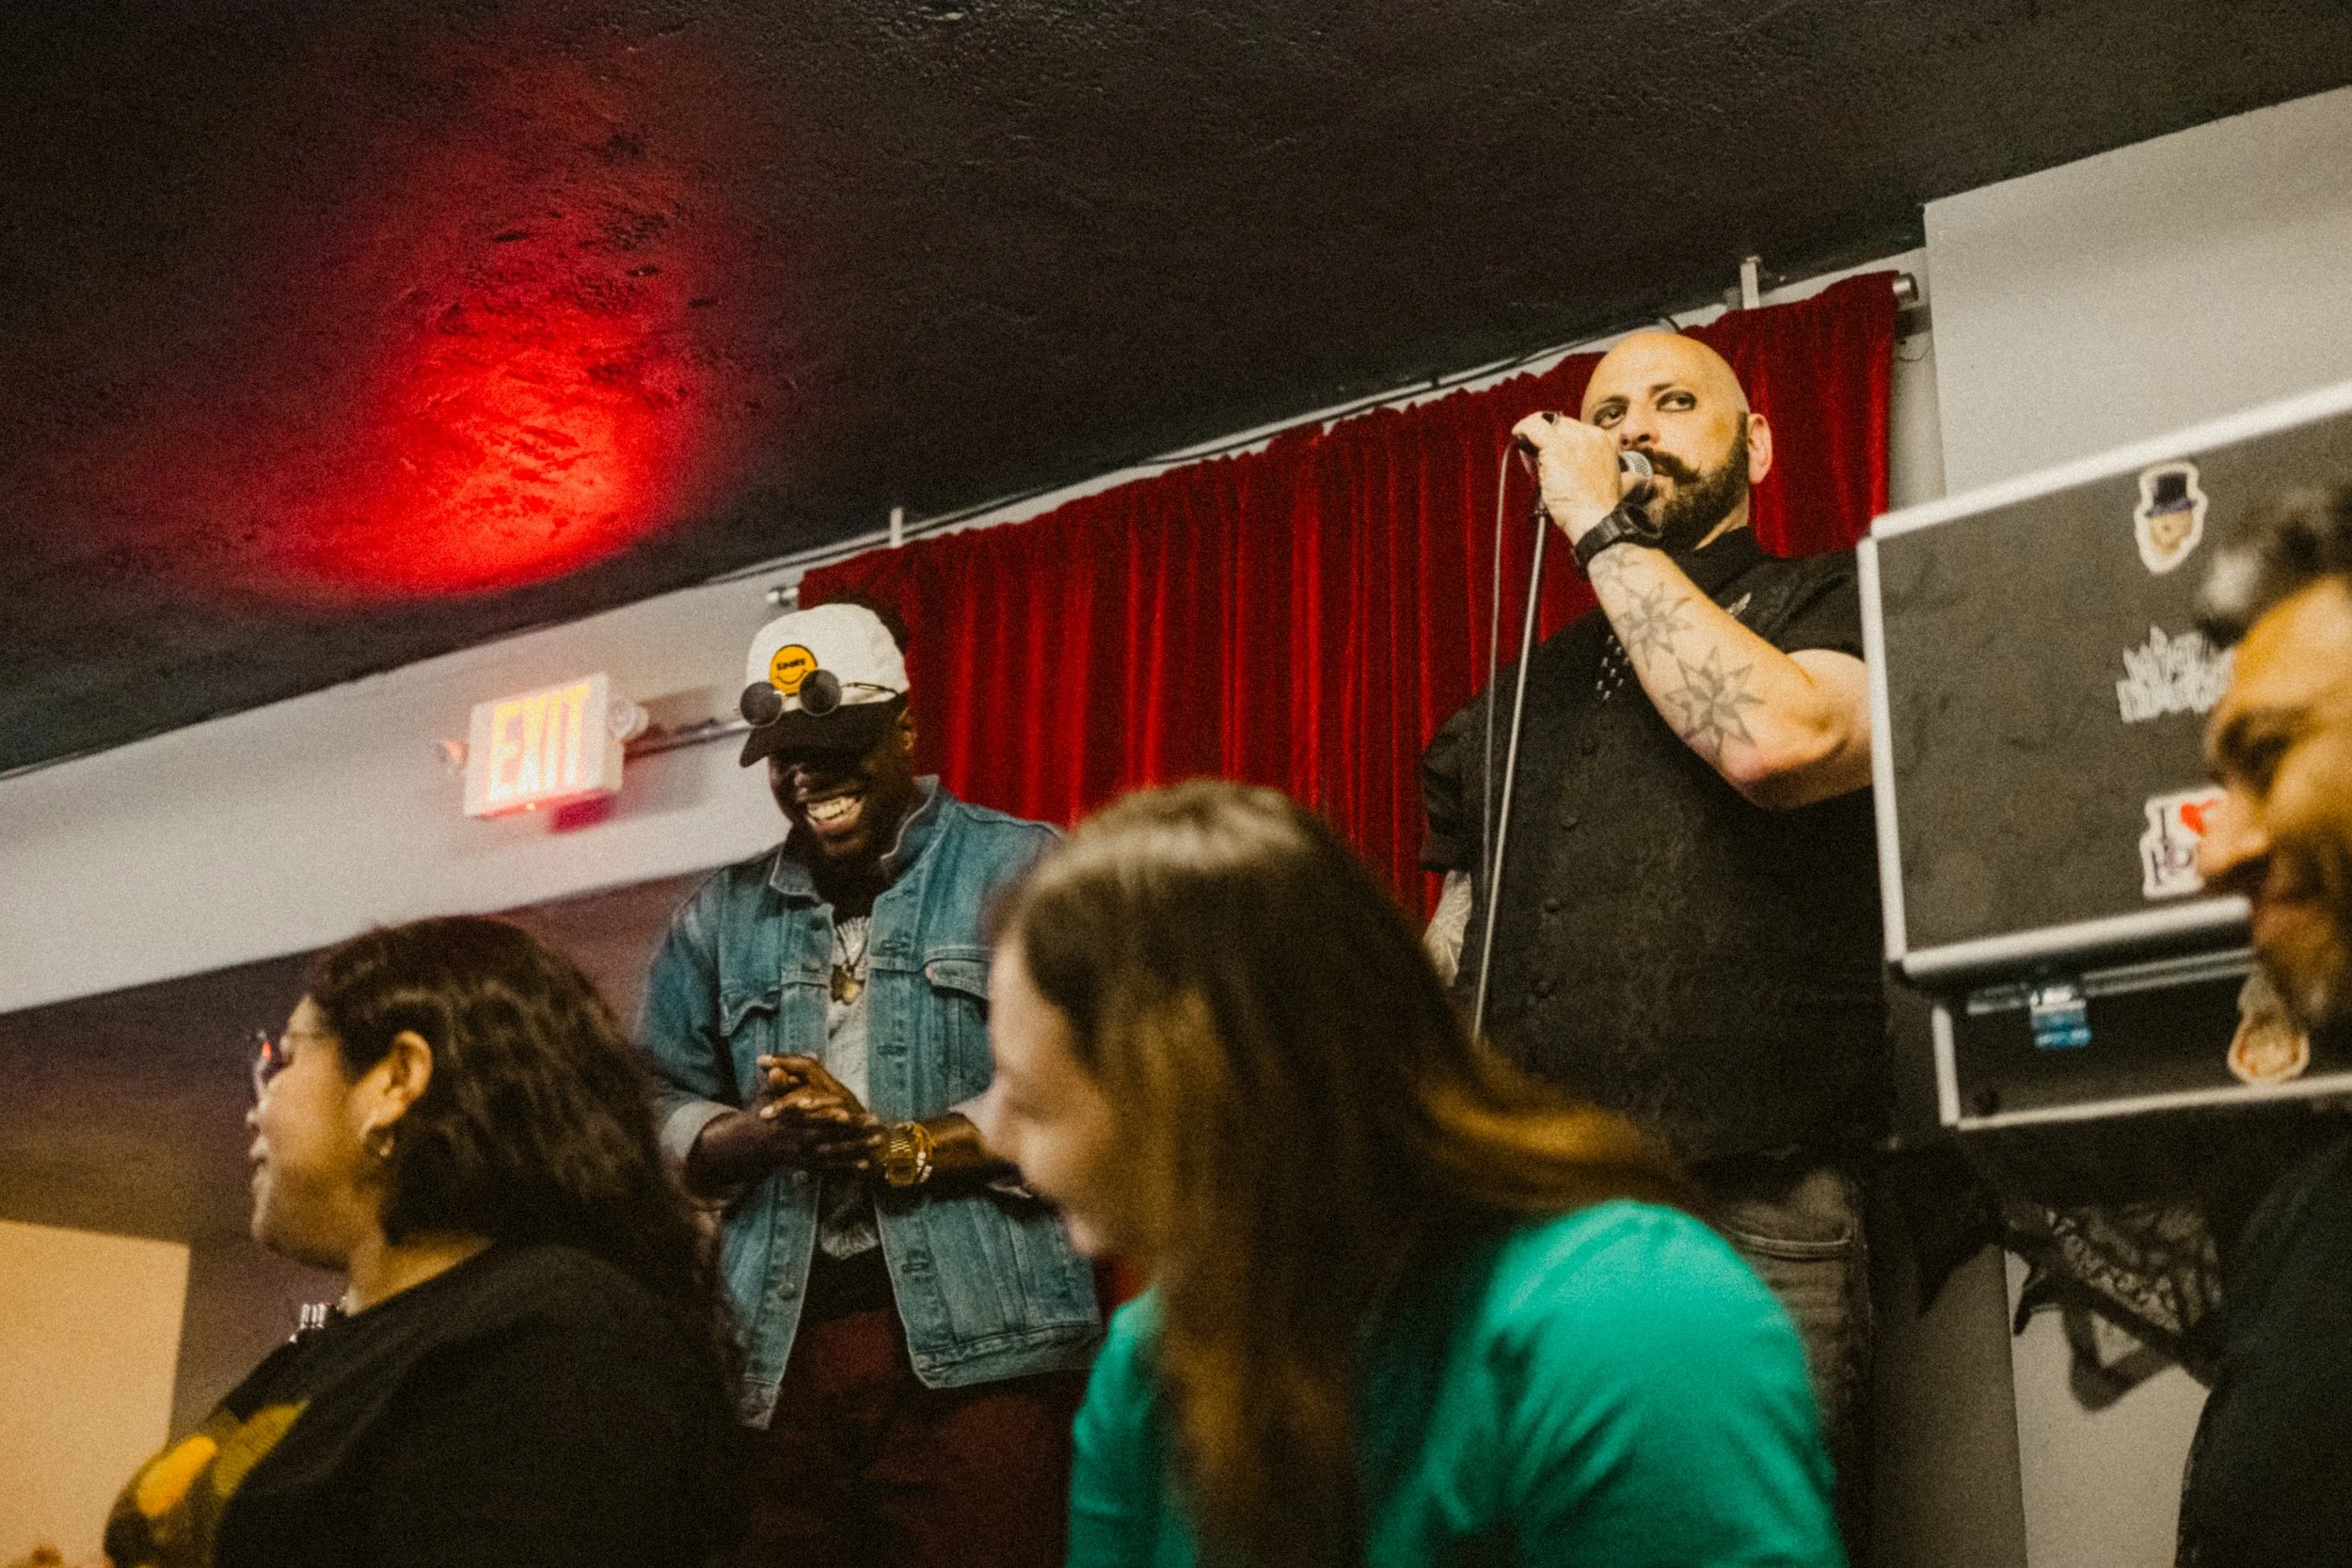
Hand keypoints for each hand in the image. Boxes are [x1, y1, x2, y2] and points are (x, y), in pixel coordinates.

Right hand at [681, 1056, 886, 1194]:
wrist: (751, 1146)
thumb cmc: (764, 1115)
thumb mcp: (766, 1098)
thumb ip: (777, 1084)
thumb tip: (779, 1066)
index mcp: (788, 1123)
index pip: (809, 1118)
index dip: (827, 1115)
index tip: (846, 1110)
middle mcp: (797, 1141)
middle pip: (827, 1137)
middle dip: (852, 1131)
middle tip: (875, 1123)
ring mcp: (804, 1155)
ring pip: (833, 1153)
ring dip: (857, 1148)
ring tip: (879, 1141)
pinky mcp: (809, 1166)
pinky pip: (831, 1168)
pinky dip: (848, 1167)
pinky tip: (867, 1164)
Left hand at [1510, 410, 1629, 544]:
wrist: (1596, 519)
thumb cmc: (1599, 508)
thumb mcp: (1615, 483)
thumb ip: (1609, 472)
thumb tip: (1599, 470)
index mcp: (1602, 441)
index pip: (1572, 429)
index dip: (1558, 440)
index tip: (1550, 455)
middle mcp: (1588, 436)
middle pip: (1558, 425)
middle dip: (1544, 439)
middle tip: (1536, 459)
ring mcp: (1572, 440)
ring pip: (1543, 423)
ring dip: (1531, 436)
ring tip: (1528, 454)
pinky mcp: (1555, 448)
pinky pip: (1532, 427)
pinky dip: (1522, 430)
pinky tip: (1518, 436)